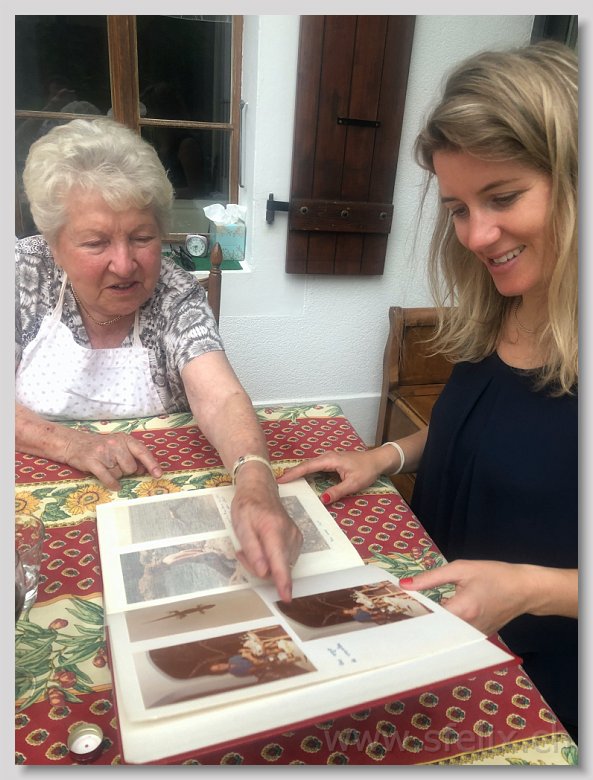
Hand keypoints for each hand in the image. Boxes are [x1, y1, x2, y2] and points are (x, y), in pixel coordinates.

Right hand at [62, 430, 162, 490]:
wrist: (74, 444)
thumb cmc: (101, 447)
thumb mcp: (119, 445)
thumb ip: (133, 455)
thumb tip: (146, 469)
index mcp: (125, 439)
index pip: (142, 452)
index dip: (151, 464)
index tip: (158, 475)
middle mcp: (115, 444)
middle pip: (131, 467)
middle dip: (126, 471)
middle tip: (116, 465)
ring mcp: (103, 452)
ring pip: (119, 474)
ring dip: (115, 475)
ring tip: (106, 466)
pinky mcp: (92, 461)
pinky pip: (107, 478)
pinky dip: (112, 484)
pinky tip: (114, 485)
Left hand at [231, 467, 302, 602]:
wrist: (260, 489)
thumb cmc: (247, 506)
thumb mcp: (241, 526)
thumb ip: (253, 550)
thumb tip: (264, 572)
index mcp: (274, 531)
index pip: (280, 561)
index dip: (283, 581)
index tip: (287, 597)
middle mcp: (290, 535)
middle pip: (278, 567)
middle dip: (259, 568)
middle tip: (242, 552)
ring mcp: (296, 537)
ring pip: (281, 565)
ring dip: (265, 563)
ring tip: (251, 546)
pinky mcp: (297, 540)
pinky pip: (284, 559)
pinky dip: (272, 559)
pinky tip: (263, 546)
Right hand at [277, 450, 385, 503]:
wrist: (377, 460)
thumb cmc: (366, 471)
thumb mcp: (353, 484)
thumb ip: (337, 491)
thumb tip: (322, 500)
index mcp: (330, 460)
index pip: (307, 467)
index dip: (293, 473)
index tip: (280, 479)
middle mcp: (326, 457)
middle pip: (305, 465)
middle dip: (291, 473)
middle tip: (277, 482)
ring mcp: (328, 458)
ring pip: (309, 465)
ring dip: (297, 472)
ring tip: (284, 481)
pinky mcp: (331, 461)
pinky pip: (314, 466)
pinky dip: (305, 472)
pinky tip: (300, 478)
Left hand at [400, 559, 534, 636]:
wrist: (524, 589)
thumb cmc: (494, 575)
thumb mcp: (461, 569)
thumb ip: (431, 578)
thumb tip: (405, 585)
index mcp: (462, 610)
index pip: (428, 618)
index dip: (411, 612)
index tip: (397, 606)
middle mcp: (467, 629)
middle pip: (434, 630)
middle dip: (418, 621)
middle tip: (400, 612)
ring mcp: (474, 637)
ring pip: (444, 634)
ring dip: (430, 625)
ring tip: (413, 615)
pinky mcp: (478, 638)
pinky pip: (456, 635)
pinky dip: (444, 627)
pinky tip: (434, 618)